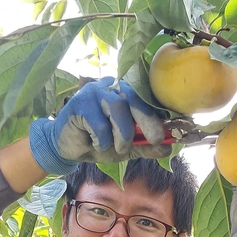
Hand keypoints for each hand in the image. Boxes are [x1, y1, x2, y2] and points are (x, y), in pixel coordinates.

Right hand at [28, 77, 168, 175]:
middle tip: (155, 139)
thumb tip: (168, 149)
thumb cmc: (97, 141)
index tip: (169, 133)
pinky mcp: (79, 102)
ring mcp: (94, 92)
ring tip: (117, 148)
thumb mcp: (125, 148)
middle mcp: (110, 87)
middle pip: (133, 98)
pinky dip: (101, 139)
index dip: (158, 114)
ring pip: (117, 108)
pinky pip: (98, 122)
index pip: (145, 99)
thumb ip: (144, 146)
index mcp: (124, 93)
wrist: (67, 148)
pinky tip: (94, 143)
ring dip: (122, 134)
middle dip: (148, 121)